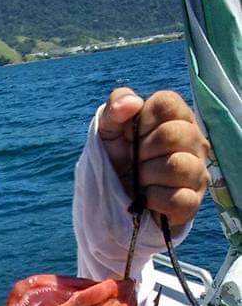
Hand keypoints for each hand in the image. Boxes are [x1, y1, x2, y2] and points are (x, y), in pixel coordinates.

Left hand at [98, 87, 209, 228]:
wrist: (114, 200)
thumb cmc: (118, 159)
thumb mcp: (108, 131)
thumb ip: (115, 109)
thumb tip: (131, 103)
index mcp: (178, 117)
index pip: (166, 103)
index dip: (142, 121)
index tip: (131, 136)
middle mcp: (195, 142)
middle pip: (172, 134)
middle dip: (142, 151)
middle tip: (135, 162)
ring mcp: (197, 172)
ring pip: (177, 166)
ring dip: (147, 176)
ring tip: (141, 181)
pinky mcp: (192, 202)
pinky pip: (177, 198)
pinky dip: (154, 200)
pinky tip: (147, 199)